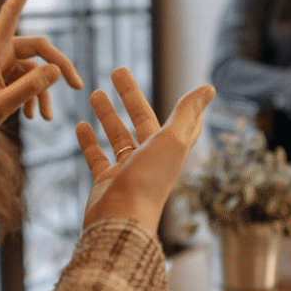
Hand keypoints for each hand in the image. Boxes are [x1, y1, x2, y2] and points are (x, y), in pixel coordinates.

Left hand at [0, 0, 82, 138]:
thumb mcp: (0, 106)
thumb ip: (29, 89)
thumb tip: (56, 70)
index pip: (10, 12)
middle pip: (37, 48)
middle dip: (58, 67)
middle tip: (79, 86)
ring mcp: (0, 64)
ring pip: (34, 69)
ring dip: (43, 93)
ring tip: (46, 119)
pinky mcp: (2, 77)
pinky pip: (26, 80)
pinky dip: (33, 97)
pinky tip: (34, 118)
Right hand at [76, 68, 214, 232]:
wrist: (121, 220)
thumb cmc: (149, 180)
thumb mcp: (172, 140)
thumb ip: (187, 113)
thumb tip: (209, 88)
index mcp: (171, 149)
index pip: (183, 122)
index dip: (187, 105)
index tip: (190, 88)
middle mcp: (151, 159)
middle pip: (141, 120)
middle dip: (130, 97)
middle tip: (116, 71)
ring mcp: (128, 170)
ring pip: (118, 136)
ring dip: (108, 115)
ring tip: (94, 92)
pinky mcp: (107, 181)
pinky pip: (97, 156)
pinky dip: (89, 141)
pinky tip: (80, 125)